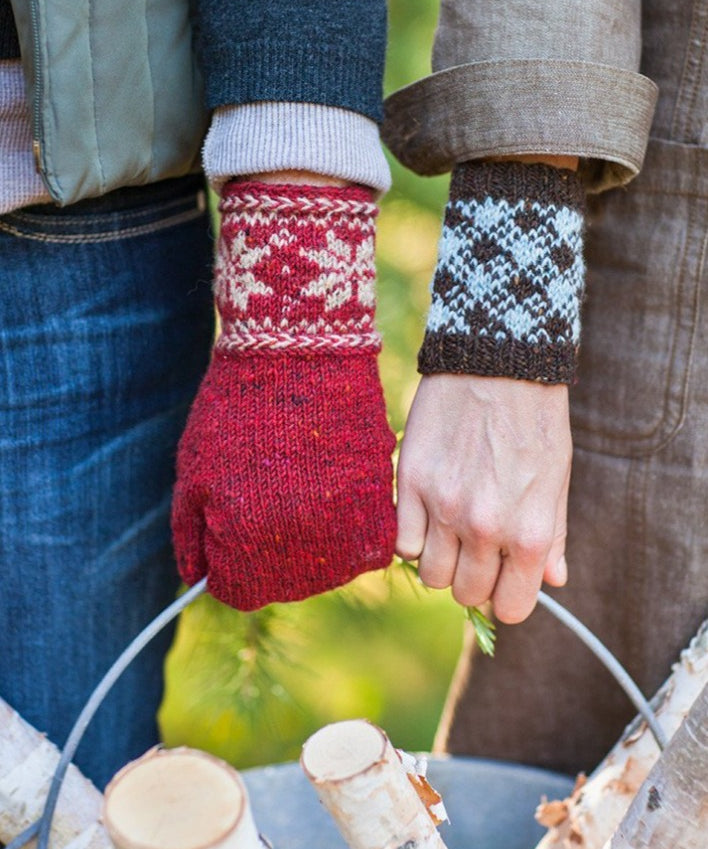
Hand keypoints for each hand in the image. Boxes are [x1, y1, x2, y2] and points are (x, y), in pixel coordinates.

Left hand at [171, 178, 395, 609]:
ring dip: (311, 548)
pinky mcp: (380, 503)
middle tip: (264, 511)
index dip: (227, 567)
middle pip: (284, 585)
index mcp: (246, 543)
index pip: (237, 591)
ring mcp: (346, 527)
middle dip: (266, 559)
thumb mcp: (193, 473)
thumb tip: (199, 578)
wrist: (299, 354)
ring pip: (328, 570)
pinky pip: (367, 544)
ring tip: (299, 499)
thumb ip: (191, 534)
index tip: (229, 539)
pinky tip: (330, 496)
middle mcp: (301, 549)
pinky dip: (349, 531)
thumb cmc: (235, 410)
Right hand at [396, 374, 570, 622]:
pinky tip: (426, 515)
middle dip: (472, 578)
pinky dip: (413, 537)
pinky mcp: (412, 483)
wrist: (497, 362)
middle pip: (465, 594)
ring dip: (440, 560)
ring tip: (449, 531)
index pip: (509, 607)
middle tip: (474, 550)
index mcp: (528, 532)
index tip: (500, 580)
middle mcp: (485, 527)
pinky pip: (401, 542)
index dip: (505, 598)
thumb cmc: (535, 420)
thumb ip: (552, 536)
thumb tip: (552, 581)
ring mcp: (443, 507)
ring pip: (430, 575)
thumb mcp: (557, 478)